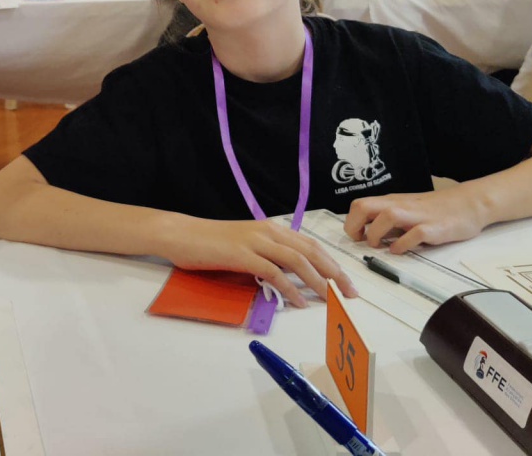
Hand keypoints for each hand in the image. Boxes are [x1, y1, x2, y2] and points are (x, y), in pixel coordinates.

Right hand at [164, 218, 356, 306]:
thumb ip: (266, 256)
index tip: (346, 280)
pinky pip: (273, 272)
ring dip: (317, 280)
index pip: (309, 244)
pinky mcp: (242, 255)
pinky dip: (289, 288)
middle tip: (350, 292)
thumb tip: (287, 277)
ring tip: (331, 297)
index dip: (331, 262)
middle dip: (334, 272)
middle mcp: (268, 231)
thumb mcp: (244, 246)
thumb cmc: (209, 243)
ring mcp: (255, 241)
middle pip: (310, 251)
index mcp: (270, 228)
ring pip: (296, 260)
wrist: (181, 234)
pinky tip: (299, 302)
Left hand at [343, 186, 486, 254]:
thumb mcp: (406, 209)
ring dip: (376, 234)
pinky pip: (413, 234)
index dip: (351, 222)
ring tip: (379, 246)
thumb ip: (389, 219)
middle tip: (361, 241)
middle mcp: (400, 205)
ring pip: (386, 216)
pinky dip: (402, 245)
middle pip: (364, 206)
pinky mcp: (433, 228)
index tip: (356, 237)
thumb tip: (367, 232)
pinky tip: (399, 250)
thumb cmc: (436, 208)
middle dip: (354, 226)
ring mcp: (417, 216)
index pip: (359, 205)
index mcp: (392, 201)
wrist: (468, 203)